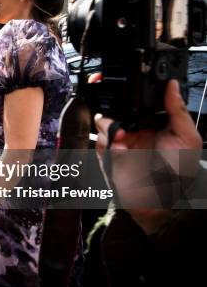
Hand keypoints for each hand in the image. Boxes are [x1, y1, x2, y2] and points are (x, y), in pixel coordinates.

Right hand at [95, 80, 201, 231]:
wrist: (164, 202)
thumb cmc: (179, 172)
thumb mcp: (187, 137)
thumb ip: (177, 109)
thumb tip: (172, 85)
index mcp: (151, 123)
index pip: (135, 102)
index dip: (127, 93)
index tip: (124, 84)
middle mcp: (133, 130)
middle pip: (114, 108)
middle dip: (111, 106)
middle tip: (120, 113)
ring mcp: (119, 143)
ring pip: (102, 123)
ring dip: (109, 126)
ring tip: (123, 136)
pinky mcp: (108, 157)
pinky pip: (100, 144)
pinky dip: (108, 145)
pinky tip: (121, 150)